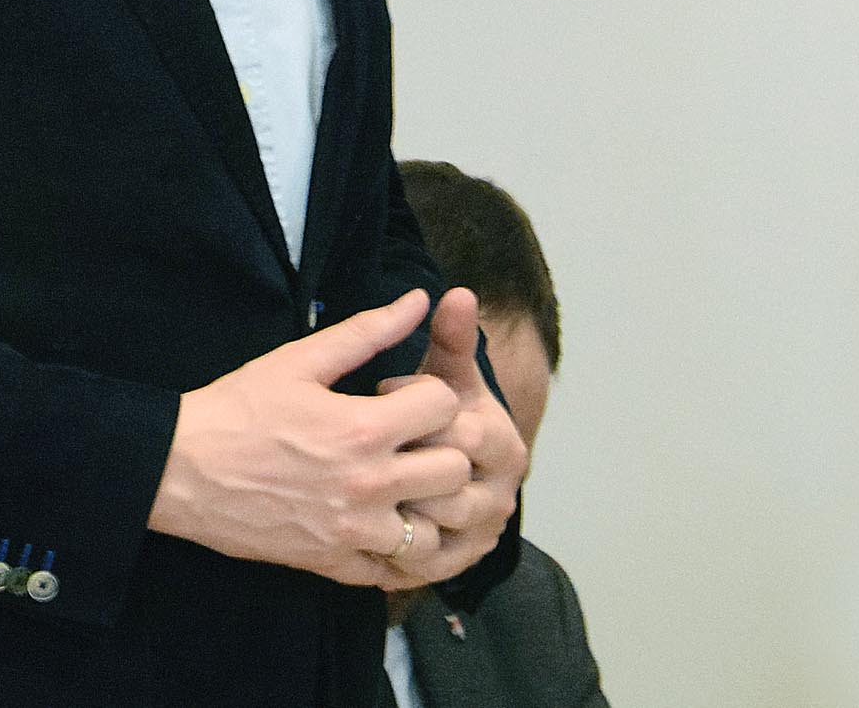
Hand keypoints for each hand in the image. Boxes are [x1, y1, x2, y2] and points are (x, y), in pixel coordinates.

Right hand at [147, 289, 473, 583]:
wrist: (183, 469)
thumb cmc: (239, 407)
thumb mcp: (300, 360)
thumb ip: (367, 330)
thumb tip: (419, 300)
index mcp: (362, 428)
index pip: (447, 408)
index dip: (432, 395)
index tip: (402, 398)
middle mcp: (368, 485)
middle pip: (455, 471)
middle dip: (442, 447)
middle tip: (410, 441)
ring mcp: (354, 532)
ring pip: (435, 530)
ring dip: (425, 505)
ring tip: (399, 484)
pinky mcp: (336, 564)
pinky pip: (396, 570)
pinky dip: (397, 548)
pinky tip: (377, 520)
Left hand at [375, 286, 527, 589]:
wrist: (439, 467)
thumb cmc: (434, 411)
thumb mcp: (444, 374)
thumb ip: (452, 338)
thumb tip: (459, 291)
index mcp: (504, 445)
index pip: (463, 432)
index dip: (414, 409)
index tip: (380, 391)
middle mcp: (500, 497)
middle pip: (448, 484)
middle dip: (401, 457)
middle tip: (363, 437)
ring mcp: (477, 537)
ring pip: (433, 530)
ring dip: (390, 501)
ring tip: (354, 474)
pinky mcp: (451, 567)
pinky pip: (420, 565)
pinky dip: (389, 544)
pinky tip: (356, 518)